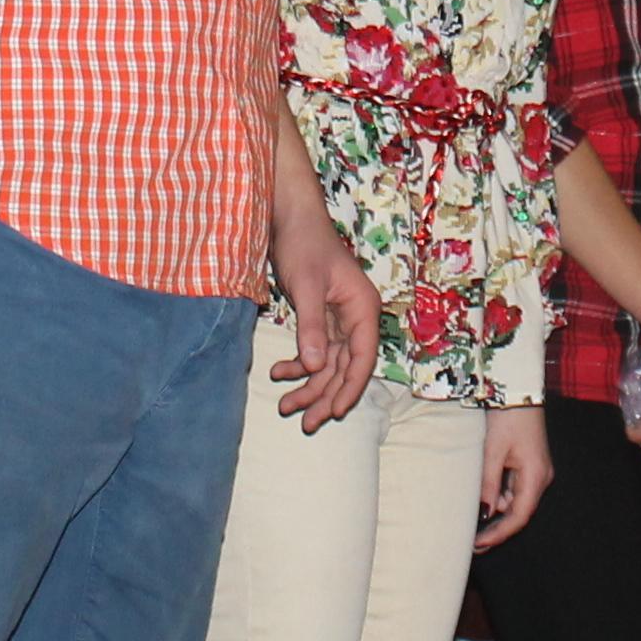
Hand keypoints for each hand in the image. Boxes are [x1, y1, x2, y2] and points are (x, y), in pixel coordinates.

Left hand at [265, 201, 379, 429]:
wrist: (288, 217)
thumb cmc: (303, 243)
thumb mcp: (306, 285)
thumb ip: (311, 327)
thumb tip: (314, 368)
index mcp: (362, 308)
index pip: (363, 357)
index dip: (351, 388)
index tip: (335, 413)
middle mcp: (355, 317)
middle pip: (345, 367)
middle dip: (325, 395)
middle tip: (304, 423)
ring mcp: (337, 319)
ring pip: (328, 364)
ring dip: (308, 386)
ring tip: (285, 407)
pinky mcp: (319, 318)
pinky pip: (314, 351)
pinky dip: (298, 365)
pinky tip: (278, 372)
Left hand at [477, 407, 551, 547]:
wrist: (518, 389)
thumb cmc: (508, 417)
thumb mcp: (493, 452)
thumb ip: (488, 484)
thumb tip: (483, 514)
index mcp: (536, 476)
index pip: (519, 517)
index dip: (499, 534)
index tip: (479, 544)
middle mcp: (541, 477)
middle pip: (518, 511)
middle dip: (496, 525)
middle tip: (473, 540)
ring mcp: (537, 470)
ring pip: (514, 499)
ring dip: (494, 504)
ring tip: (472, 504)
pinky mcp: (529, 464)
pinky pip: (513, 486)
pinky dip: (498, 490)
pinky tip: (483, 487)